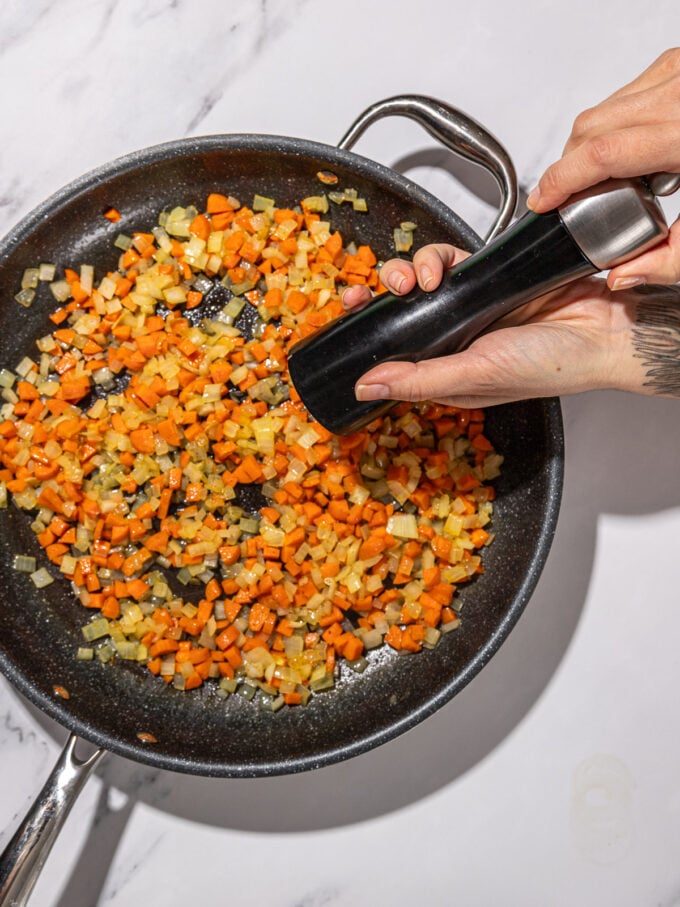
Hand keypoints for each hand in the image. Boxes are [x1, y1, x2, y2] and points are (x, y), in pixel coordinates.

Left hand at [345, 244, 679, 406]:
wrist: (602, 331)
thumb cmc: (549, 366)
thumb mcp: (472, 376)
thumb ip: (417, 380)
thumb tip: (365, 387)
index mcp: (443, 374)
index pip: (390, 353)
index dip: (363, 333)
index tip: (346, 315)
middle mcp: (452, 340)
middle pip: (398, 312)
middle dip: (378, 295)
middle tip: (371, 293)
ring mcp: (468, 308)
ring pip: (420, 281)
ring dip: (410, 272)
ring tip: (417, 279)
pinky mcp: (486, 279)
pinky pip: (451, 261)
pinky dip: (440, 258)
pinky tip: (443, 267)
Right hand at [527, 48, 679, 289]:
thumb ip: (670, 260)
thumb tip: (622, 276)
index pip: (602, 151)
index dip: (562, 179)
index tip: (543, 200)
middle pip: (593, 127)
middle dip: (569, 165)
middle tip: (567, 200)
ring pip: (604, 108)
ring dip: (589, 146)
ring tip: (605, 181)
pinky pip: (625, 94)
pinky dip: (613, 125)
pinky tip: (632, 154)